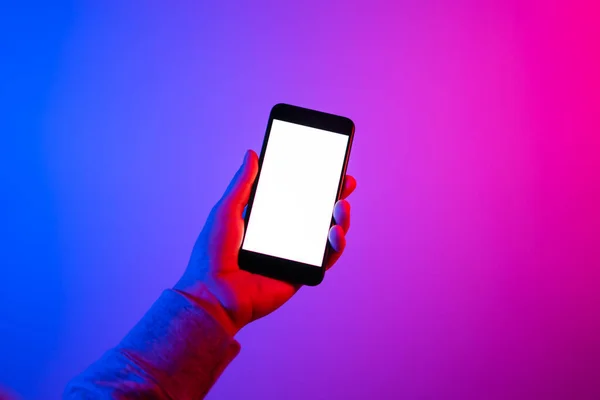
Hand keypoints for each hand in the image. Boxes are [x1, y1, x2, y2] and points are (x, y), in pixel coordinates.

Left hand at [175, 150, 355, 332]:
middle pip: (315, 213)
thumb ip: (242, 183)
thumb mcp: (226, 210)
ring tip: (341, 206)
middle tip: (346, 182)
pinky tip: (336, 232)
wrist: (214, 294)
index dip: (312, 182)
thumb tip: (252, 154)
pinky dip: (336, 245)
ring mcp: (293, 255)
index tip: (327, 166)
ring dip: (339, 219)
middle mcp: (282, 236)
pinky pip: (325, 259)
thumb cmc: (212, 254)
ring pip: (325, 235)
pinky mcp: (301, 273)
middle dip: (334, 196)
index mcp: (265, 219)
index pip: (294, 196)